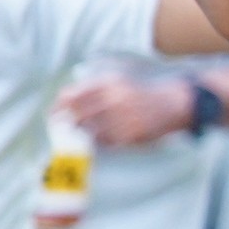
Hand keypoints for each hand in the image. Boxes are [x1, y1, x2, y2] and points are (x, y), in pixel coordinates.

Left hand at [58, 75, 196, 148]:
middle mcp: (116, 99)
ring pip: (90, 132)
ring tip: (71, 142)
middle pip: (78, 115)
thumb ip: (93, 88)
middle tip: (58, 133)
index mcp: (110, 83)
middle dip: (64, 126)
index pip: (73, 95)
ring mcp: (125, 118)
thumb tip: (63, 99)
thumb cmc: (140, 94)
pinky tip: (93, 146)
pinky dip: (96, 146)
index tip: (52, 116)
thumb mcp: (118, 82)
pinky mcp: (133, 135)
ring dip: (78, 139)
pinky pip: (106, 143)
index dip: (58, 107)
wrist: (175, 104)